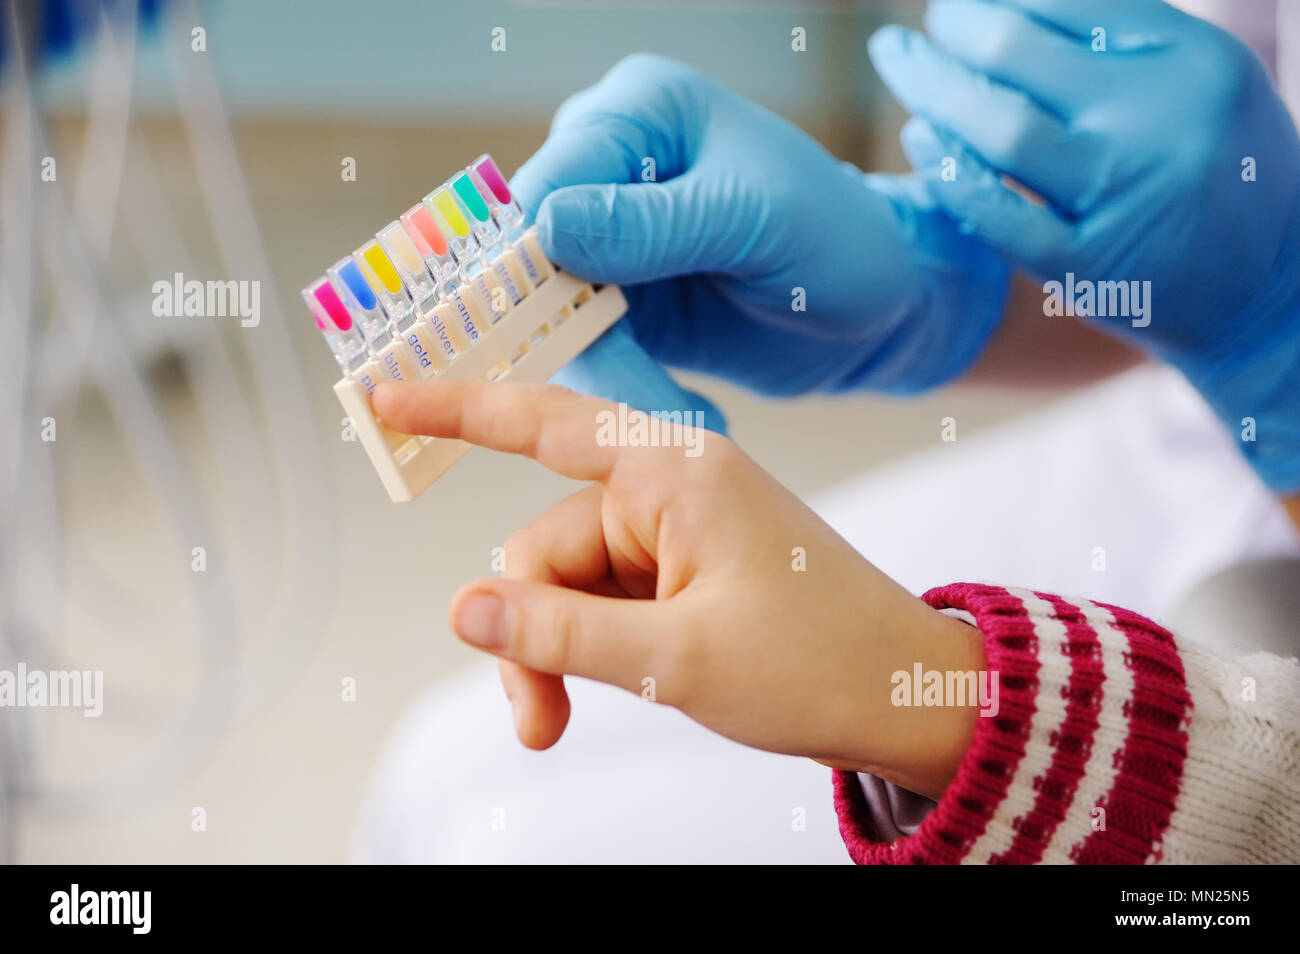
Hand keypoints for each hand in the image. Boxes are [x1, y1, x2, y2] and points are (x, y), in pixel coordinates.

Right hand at [373, 379, 983, 799]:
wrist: (909, 696)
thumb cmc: (820, 664)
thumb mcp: (675, 659)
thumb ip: (558, 633)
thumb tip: (463, 610)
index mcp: (675, 473)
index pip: (542, 423)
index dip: (455, 409)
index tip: (383, 396)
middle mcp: (671, 486)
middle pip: (545, 548)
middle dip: (529, 635)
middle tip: (539, 722)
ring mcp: (680, 528)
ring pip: (570, 583)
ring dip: (561, 653)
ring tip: (568, 722)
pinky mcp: (688, 566)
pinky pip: (608, 596)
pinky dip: (595, 646)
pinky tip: (624, 684)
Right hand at [514, 53, 1008, 398]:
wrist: (882, 308)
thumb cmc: (837, 236)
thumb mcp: (752, 218)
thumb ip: (649, 224)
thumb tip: (545, 227)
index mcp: (639, 114)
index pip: (550, 180)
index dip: (532, 256)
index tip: (548, 326)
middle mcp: (609, 171)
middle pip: (534, 254)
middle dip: (569, 333)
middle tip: (621, 404)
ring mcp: (609, 243)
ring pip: (556, 318)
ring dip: (611, 379)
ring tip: (687, 419)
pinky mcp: (622, 306)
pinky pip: (593, 355)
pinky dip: (629, 394)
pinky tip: (691, 413)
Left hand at [870, 0, 1299, 490]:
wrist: (1266, 291)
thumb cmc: (1215, 168)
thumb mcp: (1198, 82)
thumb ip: (1121, 37)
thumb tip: (1010, 2)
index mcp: (1192, 58)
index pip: (1068, 3)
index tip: (961, 6)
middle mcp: (1159, 119)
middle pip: (1019, 54)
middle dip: (951, 30)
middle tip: (914, 31)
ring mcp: (1121, 196)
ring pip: (1001, 130)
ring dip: (932, 90)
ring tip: (900, 64)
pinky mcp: (1085, 266)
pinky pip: (997, 215)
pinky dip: (950, 173)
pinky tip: (921, 139)